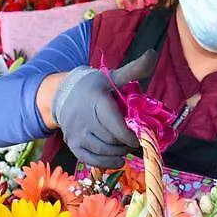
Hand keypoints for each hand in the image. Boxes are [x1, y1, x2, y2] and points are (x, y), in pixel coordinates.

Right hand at [51, 50, 158, 168]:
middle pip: (112, 140)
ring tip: (125, 146)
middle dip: (127, 142)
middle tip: (134, 139)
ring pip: (103, 151)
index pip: (115, 124)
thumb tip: (153, 54)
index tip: (140, 135)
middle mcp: (83, 119)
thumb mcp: (112, 76)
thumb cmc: (94, 86)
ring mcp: (76, 133)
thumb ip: (134, 69)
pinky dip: (106, 163)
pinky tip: (117, 160)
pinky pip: (91, 160)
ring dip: (119, 152)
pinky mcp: (73, 144)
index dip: (130, 134)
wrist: (63, 94)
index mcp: (96, 101)